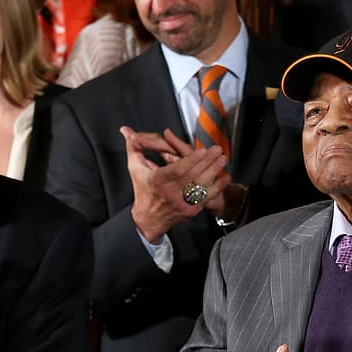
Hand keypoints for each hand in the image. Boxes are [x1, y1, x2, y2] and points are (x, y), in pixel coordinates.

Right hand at [123, 126, 229, 242]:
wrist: (149, 219)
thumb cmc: (143, 190)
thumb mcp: (136, 168)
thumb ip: (134, 148)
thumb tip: (126, 131)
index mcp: (158, 181)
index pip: (178, 170)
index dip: (191, 160)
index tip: (202, 151)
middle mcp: (171, 193)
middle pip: (193, 176)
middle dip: (208, 162)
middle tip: (217, 150)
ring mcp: (183, 203)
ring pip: (202, 186)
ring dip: (215, 171)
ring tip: (223, 159)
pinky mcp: (191, 210)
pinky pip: (208, 197)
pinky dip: (218, 187)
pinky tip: (225, 177)